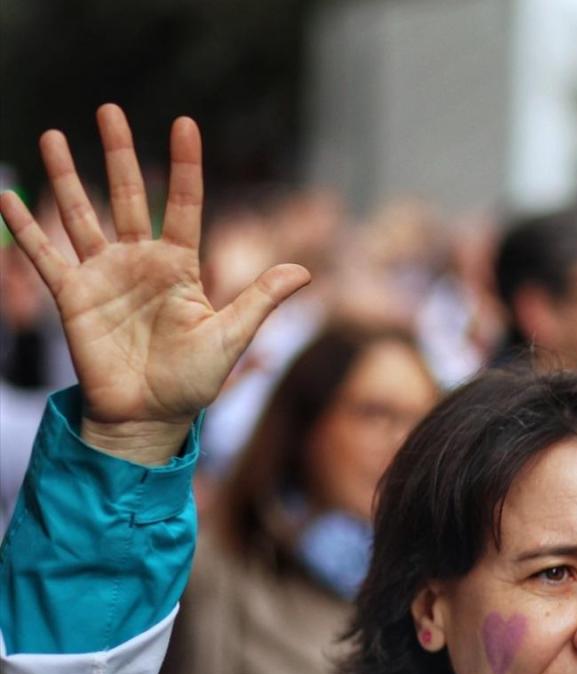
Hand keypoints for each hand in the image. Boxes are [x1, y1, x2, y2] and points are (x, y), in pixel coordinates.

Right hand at [0, 105, 309, 464]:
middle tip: (109, 110)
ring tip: (53, 134)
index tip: (185, 123)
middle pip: (127, 196)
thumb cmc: (193, 381)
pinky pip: (46, 256)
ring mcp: (103, 275)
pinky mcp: (72, 296)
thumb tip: (303, 272)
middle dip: (117, 153)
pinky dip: (26, 229)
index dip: (184, 165)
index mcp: (181, 266)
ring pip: (81, 215)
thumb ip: (259, 300)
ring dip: (65, 177)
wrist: (149, 417)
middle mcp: (140, 262)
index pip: (183, 204)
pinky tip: (7, 196)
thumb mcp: (232, 337)